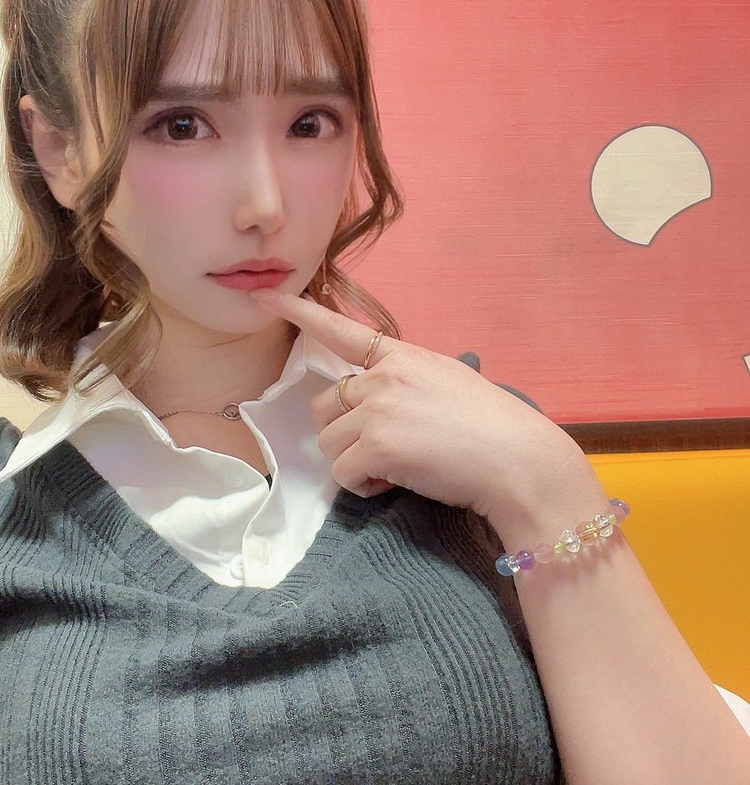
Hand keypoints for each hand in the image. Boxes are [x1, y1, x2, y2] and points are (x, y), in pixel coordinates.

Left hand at [250, 288, 580, 524]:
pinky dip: (364, 487)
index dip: (301, 313)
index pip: (342, 330)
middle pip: (324, 407)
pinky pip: (343, 474)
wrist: (518, 459)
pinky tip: (397, 483)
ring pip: (330, 445)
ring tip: (399, 469)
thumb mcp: (449, 383)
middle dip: (343, 435)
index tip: (266, 298)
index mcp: (402, 357)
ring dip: (356, 464)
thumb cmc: (494, 428)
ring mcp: (377, 409)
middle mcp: (383, 377)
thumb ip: (407, 384)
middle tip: (383, 452)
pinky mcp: (376, 446)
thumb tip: (380, 407)